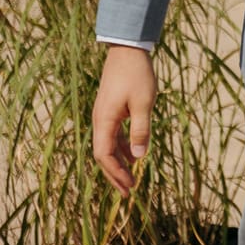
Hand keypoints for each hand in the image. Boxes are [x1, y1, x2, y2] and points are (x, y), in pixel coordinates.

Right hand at [92, 45, 157, 194]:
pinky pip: (113, 136)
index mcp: (104, 121)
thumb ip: (141, 129)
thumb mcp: (144, 103)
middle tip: (129, 193)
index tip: (128, 187)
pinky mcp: (111, 111)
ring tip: (132, 180)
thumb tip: (139, 157)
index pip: (104, 155)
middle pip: (104, 155)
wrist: (127, 51)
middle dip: (116, 175)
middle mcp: (99, 121)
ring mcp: (104, 116)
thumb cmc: (137, 75)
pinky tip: (133, 156)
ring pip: (108, 147)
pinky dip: (122, 148)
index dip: (115, 173)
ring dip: (119, 163)